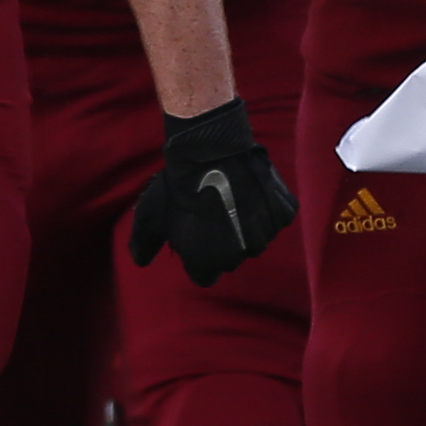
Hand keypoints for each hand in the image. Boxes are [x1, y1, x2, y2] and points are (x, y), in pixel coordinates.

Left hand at [128, 100, 298, 286]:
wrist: (209, 151)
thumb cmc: (179, 188)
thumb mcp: (151, 219)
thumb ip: (144, 246)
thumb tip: (142, 262)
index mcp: (209, 266)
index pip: (205, 273)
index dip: (199, 255)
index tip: (195, 234)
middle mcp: (240, 258)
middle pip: (232, 256)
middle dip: (224, 241)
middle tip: (214, 212)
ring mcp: (265, 235)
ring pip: (256, 237)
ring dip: (247, 224)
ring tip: (233, 198)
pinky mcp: (283, 213)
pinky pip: (277, 216)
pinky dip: (268, 206)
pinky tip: (252, 189)